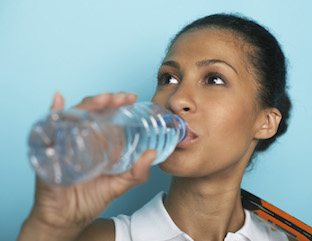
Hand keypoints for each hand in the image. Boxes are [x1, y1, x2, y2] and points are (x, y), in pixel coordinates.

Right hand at [18, 92, 156, 240]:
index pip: (107, 116)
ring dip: (87, 104)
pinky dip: (53, 113)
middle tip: (120, 98)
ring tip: (102, 100)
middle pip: (92, 111)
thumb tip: (153, 154)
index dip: (118, 104)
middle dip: (106, 100)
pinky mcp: (50, 151)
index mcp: (98, 141)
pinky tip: (59, 102)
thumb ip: (137, 173)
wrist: (66, 220)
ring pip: (74, 115)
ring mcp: (65, 141)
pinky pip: (48, 128)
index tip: (132, 98)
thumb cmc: (90, 200)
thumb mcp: (119, 185)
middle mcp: (81, 137)